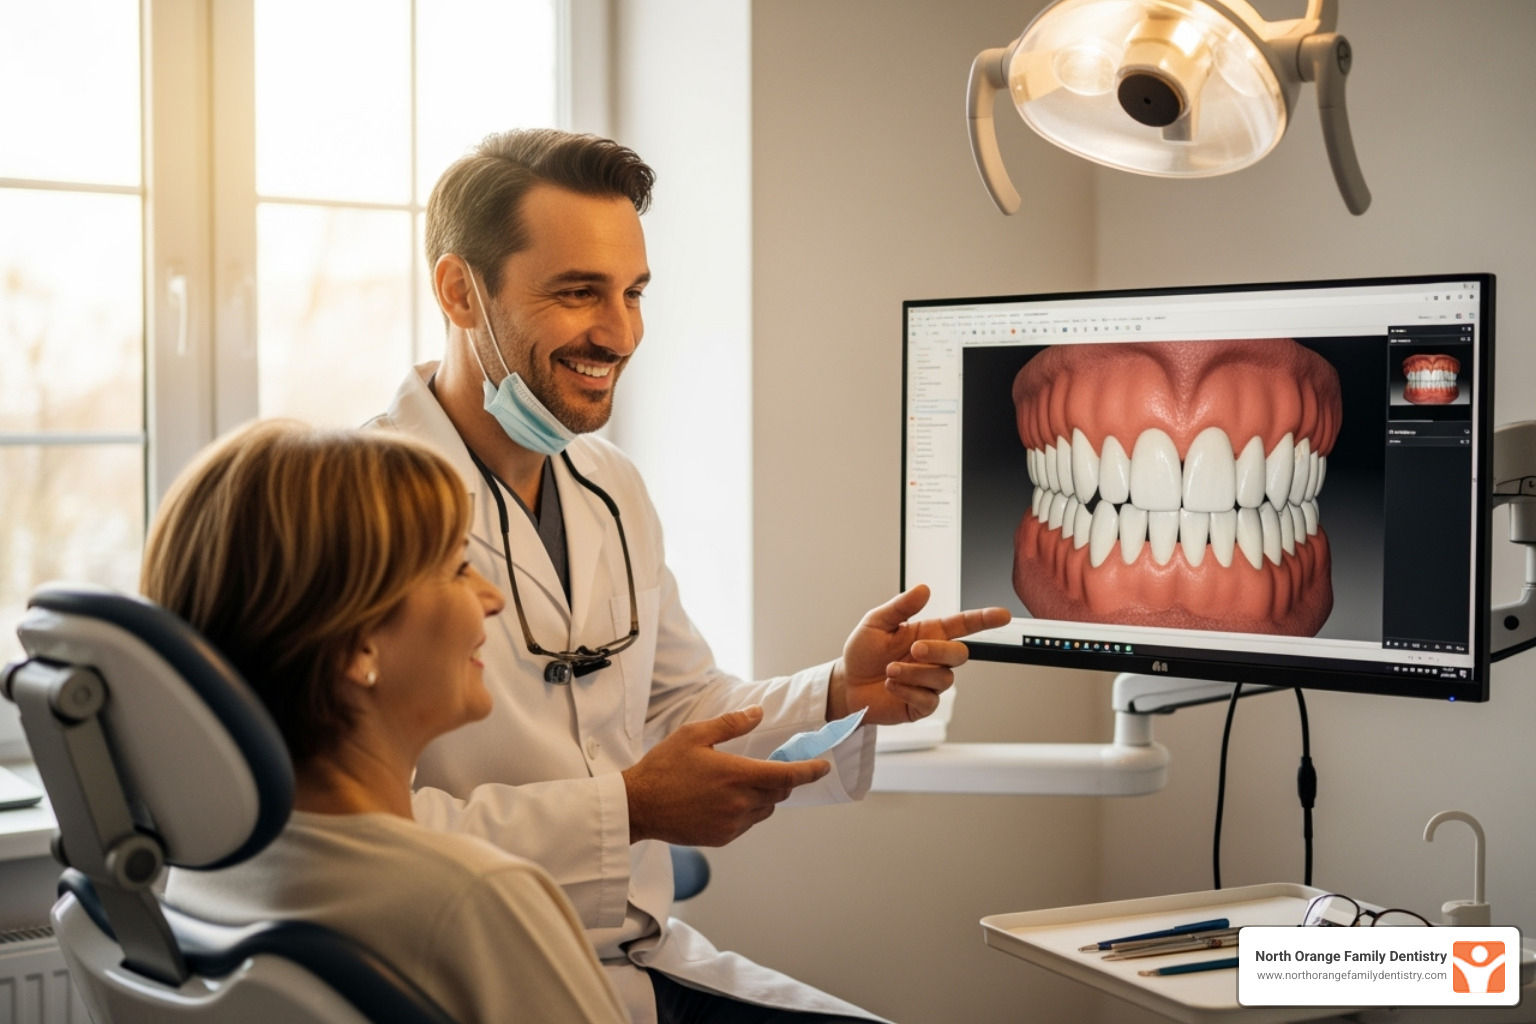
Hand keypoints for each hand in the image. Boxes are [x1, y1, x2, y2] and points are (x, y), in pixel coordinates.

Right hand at [621, 706, 830, 845]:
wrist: (639, 806)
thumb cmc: (664, 767)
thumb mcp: (695, 734)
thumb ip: (731, 723)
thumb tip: (759, 713)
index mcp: (736, 774)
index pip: (787, 776)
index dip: (810, 771)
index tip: (824, 767)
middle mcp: (739, 802)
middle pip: (779, 793)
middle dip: (782, 780)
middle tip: (772, 766)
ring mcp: (731, 824)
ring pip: (765, 810)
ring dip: (765, 796)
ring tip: (740, 782)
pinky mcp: (722, 838)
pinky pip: (748, 823)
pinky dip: (747, 811)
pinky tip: (725, 800)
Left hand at [828, 584, 1010, 724]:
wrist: (847, 684)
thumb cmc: (863, 652)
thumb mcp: (876, 623)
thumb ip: (900, 606)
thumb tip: (924, 589)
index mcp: (929, 634)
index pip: (964, 625)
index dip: (984, 620)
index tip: (1003, 615)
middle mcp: (934, 659)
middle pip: (960, 655)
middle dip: (939, 651)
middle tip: (914, 649)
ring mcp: (930, 683)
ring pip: (942, 679)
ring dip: (914, 673)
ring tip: (889, 670)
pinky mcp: (922, 705)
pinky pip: (929, 700)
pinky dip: (907, 691)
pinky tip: (891, 686)